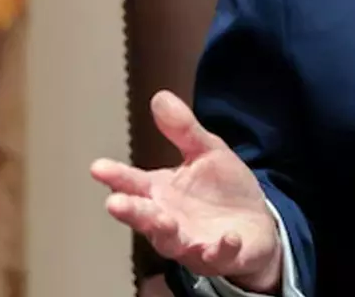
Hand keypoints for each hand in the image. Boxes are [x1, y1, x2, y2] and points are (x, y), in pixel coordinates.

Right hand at [91, 91, 282, 292]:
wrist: (256, 224)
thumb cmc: (223, 190)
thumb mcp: (207, 152)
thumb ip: (183, 130)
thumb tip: (160, 97)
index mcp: (161, 193)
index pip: (133, 184)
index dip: (116, 176)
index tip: (97, 167)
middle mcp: (169, 220)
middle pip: (145, 217)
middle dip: (131, 211)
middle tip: (115, 203)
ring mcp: (192, 242)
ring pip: (172, 241)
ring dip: (166, 232)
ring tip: (163, 221)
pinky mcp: (220, 256)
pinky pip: (218, 256)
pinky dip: (220, 249)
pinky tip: (226, 238)